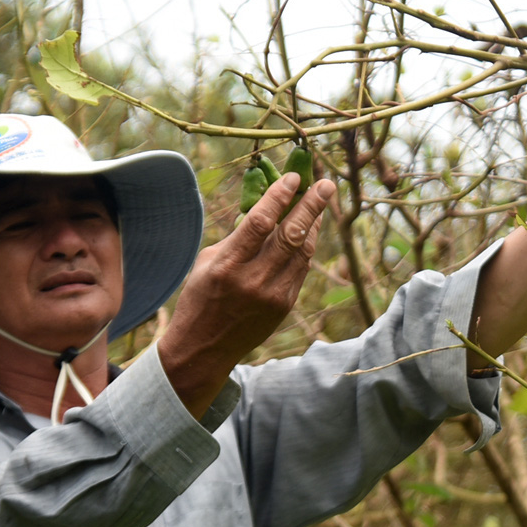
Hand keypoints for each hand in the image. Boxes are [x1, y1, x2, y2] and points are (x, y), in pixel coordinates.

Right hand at [157, 172, 334, 415]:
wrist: (204, 349)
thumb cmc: (201, 297)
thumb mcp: (209, 261)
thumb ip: (238, 237)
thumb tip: (267, 207)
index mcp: (228, 265)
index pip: (259, 223)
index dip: (279, 197)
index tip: (292, 177)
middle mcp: (254, 280)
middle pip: (291, 235)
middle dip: (312, 205)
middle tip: (326, 183)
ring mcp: (273, 295)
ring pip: (303, 251)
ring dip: (314, 223)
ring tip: (321, 201)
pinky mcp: (285, 305)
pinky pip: (301, 268)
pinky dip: (307, 246)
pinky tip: (310, 229)